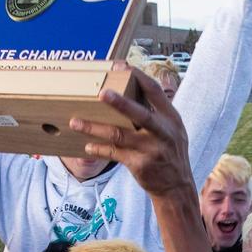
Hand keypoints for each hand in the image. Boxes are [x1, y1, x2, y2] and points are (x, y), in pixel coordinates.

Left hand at [71, 69, 191, 196]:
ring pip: (119, 135)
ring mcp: (151, 149)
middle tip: (101, 93)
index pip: (154, 91)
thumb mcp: (172, 130)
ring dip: (95, 128)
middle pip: (140, 113)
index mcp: (171, 118)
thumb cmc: (170, 153)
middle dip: (120, 103)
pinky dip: (99, 149)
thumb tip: (132, 91)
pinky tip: (88, 146)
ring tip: (75, 122)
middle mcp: (163, 132)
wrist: (176, 186)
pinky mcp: (140, 165)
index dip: (137, 76)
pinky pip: (114, 154)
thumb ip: (156, 112)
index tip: (120, 65)